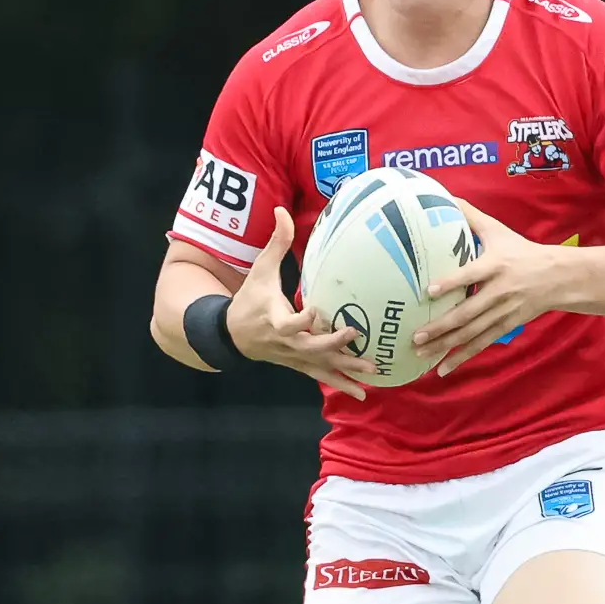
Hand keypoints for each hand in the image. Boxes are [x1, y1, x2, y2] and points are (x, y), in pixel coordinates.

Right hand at [229, 208, 375, 398]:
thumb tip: (282, 211)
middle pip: (310, 347)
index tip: (314, 311)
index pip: (288, 323)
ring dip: (346, 370)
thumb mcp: (259, 270)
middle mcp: (285, 342)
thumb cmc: (249, 299)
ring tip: (373, 371)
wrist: (231, 335)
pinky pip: (322, 375)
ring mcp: (293, 356)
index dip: (301, 320)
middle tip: (356, 334)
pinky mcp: (299, 364)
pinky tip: (363, 393)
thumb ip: (275, 243)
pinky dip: (342, 384)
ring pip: (320, 366)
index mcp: (274, 318)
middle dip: (332, 344)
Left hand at [415, 200, 568, 373]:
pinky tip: (444, 368)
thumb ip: (471, 216)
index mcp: (496, 265)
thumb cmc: (521, 251)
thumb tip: (445, 197)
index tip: (428, 290)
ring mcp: (504, 311)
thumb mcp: (498, 230)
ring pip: (473, 333)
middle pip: (468, 312)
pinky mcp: (507, 325)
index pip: (471, 275)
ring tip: (422, 353)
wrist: (558, 276)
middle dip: (441, 326)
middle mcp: (500, 290)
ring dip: (446, 345)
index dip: (451, 283)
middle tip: (416, 336)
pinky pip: (482, 343)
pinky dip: (463, 357)